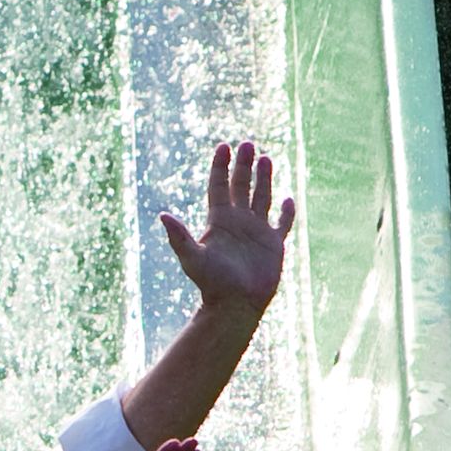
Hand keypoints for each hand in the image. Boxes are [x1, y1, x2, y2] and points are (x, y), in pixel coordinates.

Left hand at [157, 142, 293, 317]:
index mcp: (219, 222)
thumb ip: (179, 237)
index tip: (223, 147)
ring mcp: (256, 233)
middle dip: (243, 166)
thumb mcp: (193, 258)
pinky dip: (286, 213)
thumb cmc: (212, 285)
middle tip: (247, 143)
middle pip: (240, 187)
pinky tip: (288, 199)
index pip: (218, 187)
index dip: (220, 167)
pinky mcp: (273, 246)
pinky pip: (282, 224)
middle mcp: (237, 223)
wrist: (234, 307)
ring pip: (261, 198)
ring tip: (265, 157)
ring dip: (263, 178)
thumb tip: (163, 216)